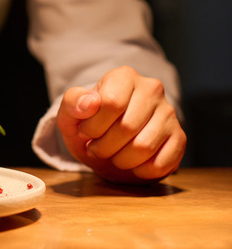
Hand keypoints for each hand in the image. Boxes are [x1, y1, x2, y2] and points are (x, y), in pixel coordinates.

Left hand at [57, 66, 185, 183]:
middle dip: (104, 147)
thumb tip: (90, 102)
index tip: (86, 132)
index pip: (111, 103)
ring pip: (144, 147)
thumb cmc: (88, 125)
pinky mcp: (179, 136)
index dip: (94, 126)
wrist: (107, 144)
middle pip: (127, 127)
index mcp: (123, 76)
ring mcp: (169, 112)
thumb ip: (72, 104)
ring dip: (121, 160)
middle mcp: (151, 89)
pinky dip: (141, 171)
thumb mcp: (70, 115)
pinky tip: (132, 164)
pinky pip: (162, 163)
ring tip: (113, 155)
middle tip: (97, 148)